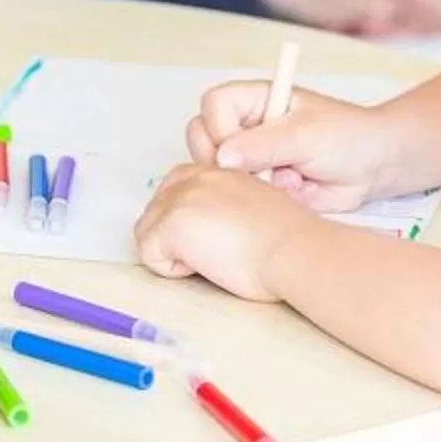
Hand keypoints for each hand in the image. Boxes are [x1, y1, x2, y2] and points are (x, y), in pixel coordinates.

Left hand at [134, 163, 315, 301]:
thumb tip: (210, 229)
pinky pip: (149, 254)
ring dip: (170, 252)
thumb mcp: (255, 207)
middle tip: (210, 253)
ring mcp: (180, 200)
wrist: (294, 249)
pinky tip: (204, 266)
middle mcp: (194, 179)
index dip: (185, 221)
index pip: (174, 190)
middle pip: (155, 211)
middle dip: (172, 237)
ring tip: (208, 259)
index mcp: (216, 172)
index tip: (211, 238)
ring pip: (146, 232)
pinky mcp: (172, 225)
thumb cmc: (287, 240)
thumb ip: (226, 207)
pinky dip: (171, 269)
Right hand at [184, 81, 395, 211]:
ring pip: (218, 171)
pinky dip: (262, 198)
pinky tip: (293, 192)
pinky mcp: (259, 183)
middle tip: (260, 171)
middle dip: (227, 161)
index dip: (220, 129)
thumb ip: (264, 144)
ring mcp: (250, 156)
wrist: (375, 168)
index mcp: (256, 99)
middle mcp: (247, 126)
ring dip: (248, 181)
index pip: (213, 105)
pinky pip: (240, 195)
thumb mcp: (306, 134)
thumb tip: (223, 156)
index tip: (240, 149)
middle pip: (203, 137)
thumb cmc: (347, 136)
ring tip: (287, 179)